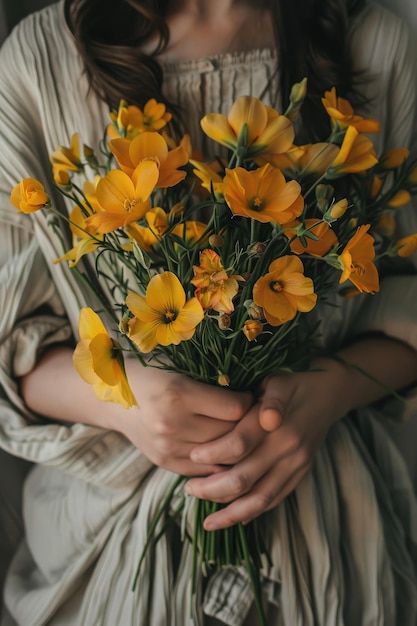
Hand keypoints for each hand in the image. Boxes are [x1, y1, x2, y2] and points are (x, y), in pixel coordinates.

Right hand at [118, 362, 253, 475]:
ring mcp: (167, 448)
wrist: (115, 396)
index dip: (249, 402)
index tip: (252, 395)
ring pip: (221, 454)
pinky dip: (221, 460)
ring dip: (236, 445)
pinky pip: (206, 469)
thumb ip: (214, 379)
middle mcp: (171, 424)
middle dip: (247, 425)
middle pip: (230, 434)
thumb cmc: (155, 372)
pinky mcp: (166, 462)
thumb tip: (254, 393)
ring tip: (243, 430)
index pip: (234, 409)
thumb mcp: (182, 364)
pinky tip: (228, 448)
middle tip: (255, 415)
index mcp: (177, 394)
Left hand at [185, 358, 350, 528]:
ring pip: (260, 498)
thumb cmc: (291, 385)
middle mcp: (289, 448)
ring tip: (208, 521)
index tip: (193, 455)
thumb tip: (268, 418)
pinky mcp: (301, 474)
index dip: (213, 453)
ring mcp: (297, 465)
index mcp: (278, 423)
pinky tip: (233, 518)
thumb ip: (270, 399)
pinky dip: (253, 512)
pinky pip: (275, 499)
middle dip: (212, 488)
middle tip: (190, 488)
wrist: (328, 394)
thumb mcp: (277, 381)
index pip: (239, 444)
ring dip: (231, 512)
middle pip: (245, 478)